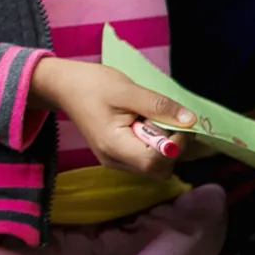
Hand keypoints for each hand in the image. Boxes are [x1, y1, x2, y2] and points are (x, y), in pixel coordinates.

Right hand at [30, 57, 194, 178]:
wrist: (64, 86)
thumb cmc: (91, 84)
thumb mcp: (127, 89)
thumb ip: (159, 106)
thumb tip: (190, 121)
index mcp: (113, 146)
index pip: (155, 162)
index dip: (175, 145)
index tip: (176, 121)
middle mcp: (114, 161)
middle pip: (159, 169)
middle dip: (172, 147)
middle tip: (163, 119)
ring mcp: (115, 161)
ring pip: (156, 167)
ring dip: (164, 146)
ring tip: (150, 119)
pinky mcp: (118, 156)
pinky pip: (146, 160)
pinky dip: (154, 145)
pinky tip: (144, 125)